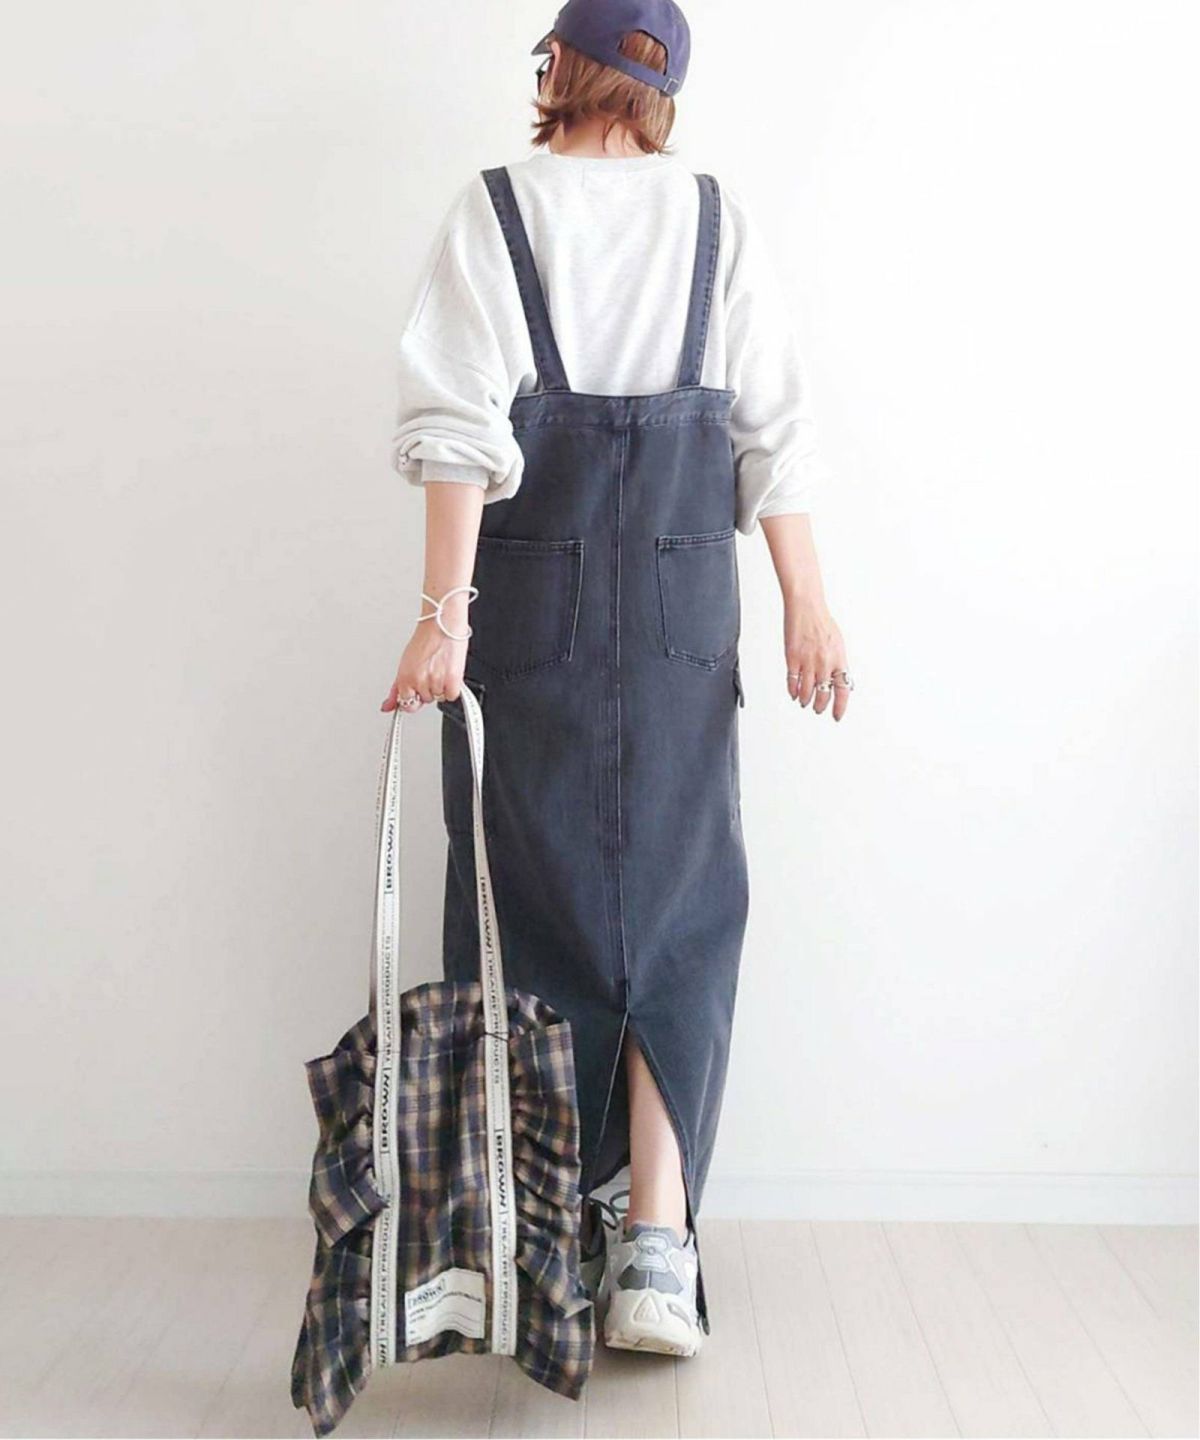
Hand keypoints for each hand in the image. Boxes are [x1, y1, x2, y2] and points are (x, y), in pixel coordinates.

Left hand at [380, 596, 469, 712]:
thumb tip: (386, 707)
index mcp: (405, 678)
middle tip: (431, 671)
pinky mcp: (452, 681)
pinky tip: (448, 672)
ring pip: (439, 697)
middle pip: (425, 700)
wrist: (442, 624)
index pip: (406, 704)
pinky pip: (451, 696)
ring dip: (441, 686)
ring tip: (439, 668)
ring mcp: (436, 682)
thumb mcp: (404, 664)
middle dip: (428, 689)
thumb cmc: (425, 639)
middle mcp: (419, 681)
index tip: (417, 692)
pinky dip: (452, 687)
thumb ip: (395, 689)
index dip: (413, 697)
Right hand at [783, 593, 851, 720]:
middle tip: (818, 709)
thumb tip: (839, 679)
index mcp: (838, 659)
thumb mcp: (838, 644)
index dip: (840, 706)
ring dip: (805, 700)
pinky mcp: (792, 658)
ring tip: (804, 702)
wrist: (806, 608)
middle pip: (823, 695)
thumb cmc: (822, 623)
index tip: (837, 715)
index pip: (843, 690)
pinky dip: (793, 690)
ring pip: (806, 692)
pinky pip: (792, 682)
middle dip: (820, 706)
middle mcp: (824, 663)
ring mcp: (807, 661)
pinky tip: (793, 693)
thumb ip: (838, 663)